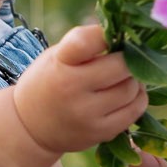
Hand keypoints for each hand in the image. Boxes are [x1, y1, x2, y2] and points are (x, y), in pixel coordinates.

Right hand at [13, 23, 146, 158]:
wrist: (29, 127)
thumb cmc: (49, 81)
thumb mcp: (56, 56)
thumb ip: (84, 44)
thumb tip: (125, 36)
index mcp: (59, 63)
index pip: (87, 40)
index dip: (106, 34)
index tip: (111, 36)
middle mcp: (72, 89)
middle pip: (122, 66)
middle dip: (128, 59)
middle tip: (125, 58)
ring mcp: (87, 114)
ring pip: (131, 89)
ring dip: (135, 79)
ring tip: (126, 76)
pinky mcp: (100, 132)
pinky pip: (135, 111)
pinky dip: (137, 98)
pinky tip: (128, 93)